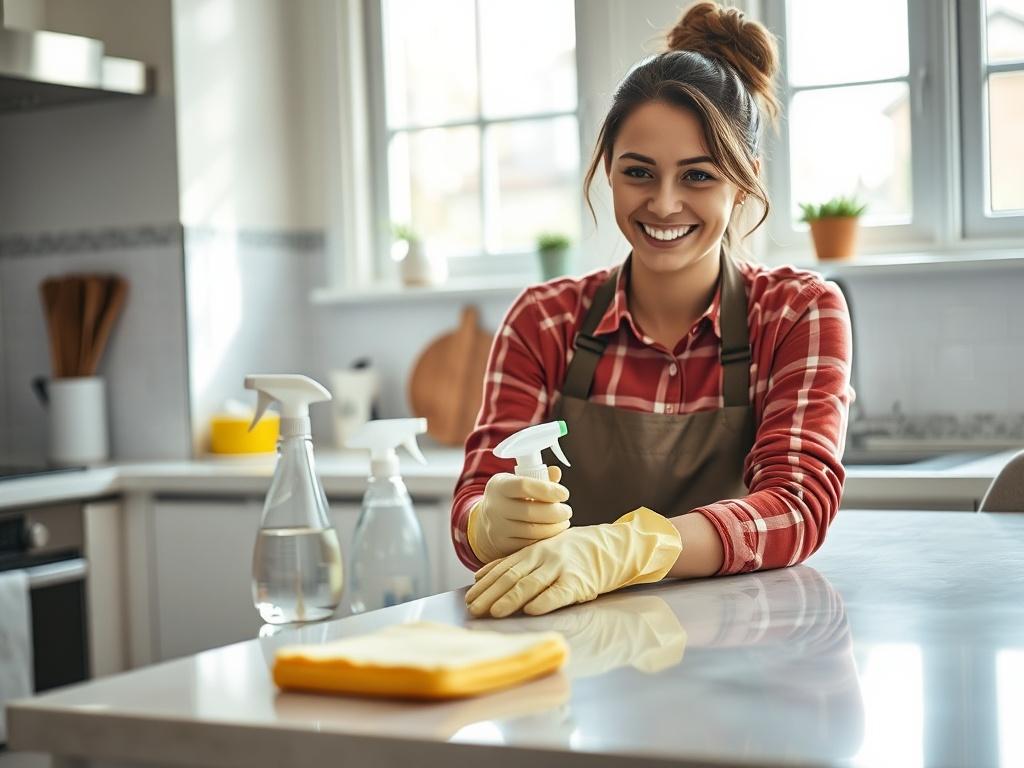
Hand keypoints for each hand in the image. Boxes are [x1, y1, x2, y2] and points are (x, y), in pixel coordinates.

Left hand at [465, 507, 682, 617]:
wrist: (610, 547)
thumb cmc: (571, 553)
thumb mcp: (541, 551)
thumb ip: (513, 562)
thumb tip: (480, 575)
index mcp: (532, 551)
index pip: (503, 568)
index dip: (485, 584)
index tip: (469, 598)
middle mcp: (543, 557)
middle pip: (512, 577)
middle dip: (491, 594)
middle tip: (474, 609)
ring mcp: (561, 568)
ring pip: (531, 584)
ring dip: (511, 599)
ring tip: (495, 612)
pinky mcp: (578, 582)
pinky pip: (559, 593)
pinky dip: (545, 601)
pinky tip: (533, 610)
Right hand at [466, 466, 571, 563]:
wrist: (488, 520)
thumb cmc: (512, 497)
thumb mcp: (519, 482)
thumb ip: (539, 477)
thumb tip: (556, 472)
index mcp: (499, 485)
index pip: (523, 486)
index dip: (547, 490)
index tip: (564, 493)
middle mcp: (495, 507)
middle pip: (530, 511)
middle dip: (555, 512)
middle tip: (567, 511)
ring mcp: (497, 528)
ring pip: (531, 531)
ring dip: (554, 527)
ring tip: (564, 522)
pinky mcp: (503, 544)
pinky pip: (529, 544)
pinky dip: (545, 539)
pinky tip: (553, 532)